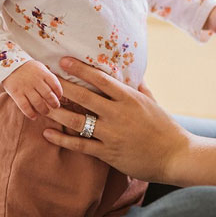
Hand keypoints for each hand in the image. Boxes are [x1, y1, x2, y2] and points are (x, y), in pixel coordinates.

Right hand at [1, 60, 62, 119]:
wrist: (8, 65)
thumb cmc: (27, 68)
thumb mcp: (39, 67)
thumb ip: (47, 77)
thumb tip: (56, 90)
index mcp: (42, 73)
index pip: (55, 84)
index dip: (59, 92)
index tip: (59, 97)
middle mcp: (35, 81)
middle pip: (48, 95)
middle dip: (54, 103)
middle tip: (55, 106)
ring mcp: (25, 87)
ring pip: (38, 102)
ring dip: (44, 110)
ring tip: (46, 112)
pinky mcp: (16, 93)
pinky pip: (25, 106)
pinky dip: (30, 113)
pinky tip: (34, 117)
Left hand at [44, 57, 187, 182]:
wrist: (175, 155)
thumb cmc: (166, 128)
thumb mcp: (153, 103)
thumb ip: (141, 89)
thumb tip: (134, 75)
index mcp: (129, 98)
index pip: (100, 79)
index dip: (80, 69)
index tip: (63, 61)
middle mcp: (118, 113)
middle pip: (84, 97)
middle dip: (61, 87)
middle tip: (43, 79)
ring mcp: (112, 133)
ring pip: (78, 120)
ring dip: (57, 112)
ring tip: (40, 106)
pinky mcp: (108, 152)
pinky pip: (80, 145)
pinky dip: (62, 139)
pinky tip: (47, 133)